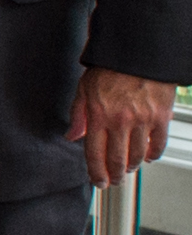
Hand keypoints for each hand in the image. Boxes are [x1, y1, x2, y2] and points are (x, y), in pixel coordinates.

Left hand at [69, 67, 176, 186]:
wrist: (138, 52)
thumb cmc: (109, 68)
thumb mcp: (84, 89)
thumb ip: (78, 115)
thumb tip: (71, 137)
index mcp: (98, 116)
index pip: (94, 153)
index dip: (96, 172)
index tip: (98, 182)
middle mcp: (120, 121)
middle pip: (117, 159)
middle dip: (114, 175)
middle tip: (114, 181)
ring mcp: (143, 120)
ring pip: (138, 154)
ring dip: (132, 166)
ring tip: (129, 168)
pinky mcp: (162, 116)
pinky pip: (158, 143)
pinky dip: (153, 154)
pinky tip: (148, 157)